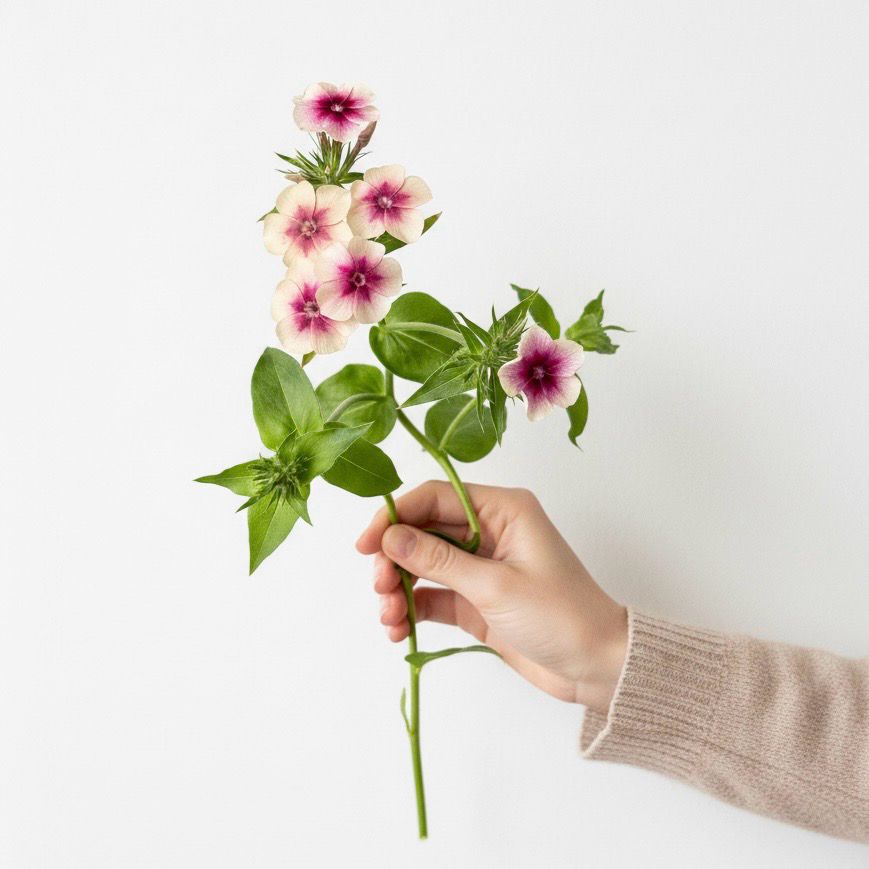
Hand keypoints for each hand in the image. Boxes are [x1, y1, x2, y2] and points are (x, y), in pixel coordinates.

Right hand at [356, 481, 627, 712]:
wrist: (595, 667)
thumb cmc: (560, 616)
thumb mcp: (495, 585)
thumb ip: (439, 561)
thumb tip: (390, 537)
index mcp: (502, 510)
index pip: (435, 497)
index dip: (395, 516)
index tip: (366, 545)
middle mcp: (489, 531)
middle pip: (423, 531)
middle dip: (394, 558)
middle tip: (381, 588)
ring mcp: (480, 567)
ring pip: (422, 565)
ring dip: (399, 587)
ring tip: (390, 617)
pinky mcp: (475, 600)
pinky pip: (432, 596)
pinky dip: (412, 609)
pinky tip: (399, 629)